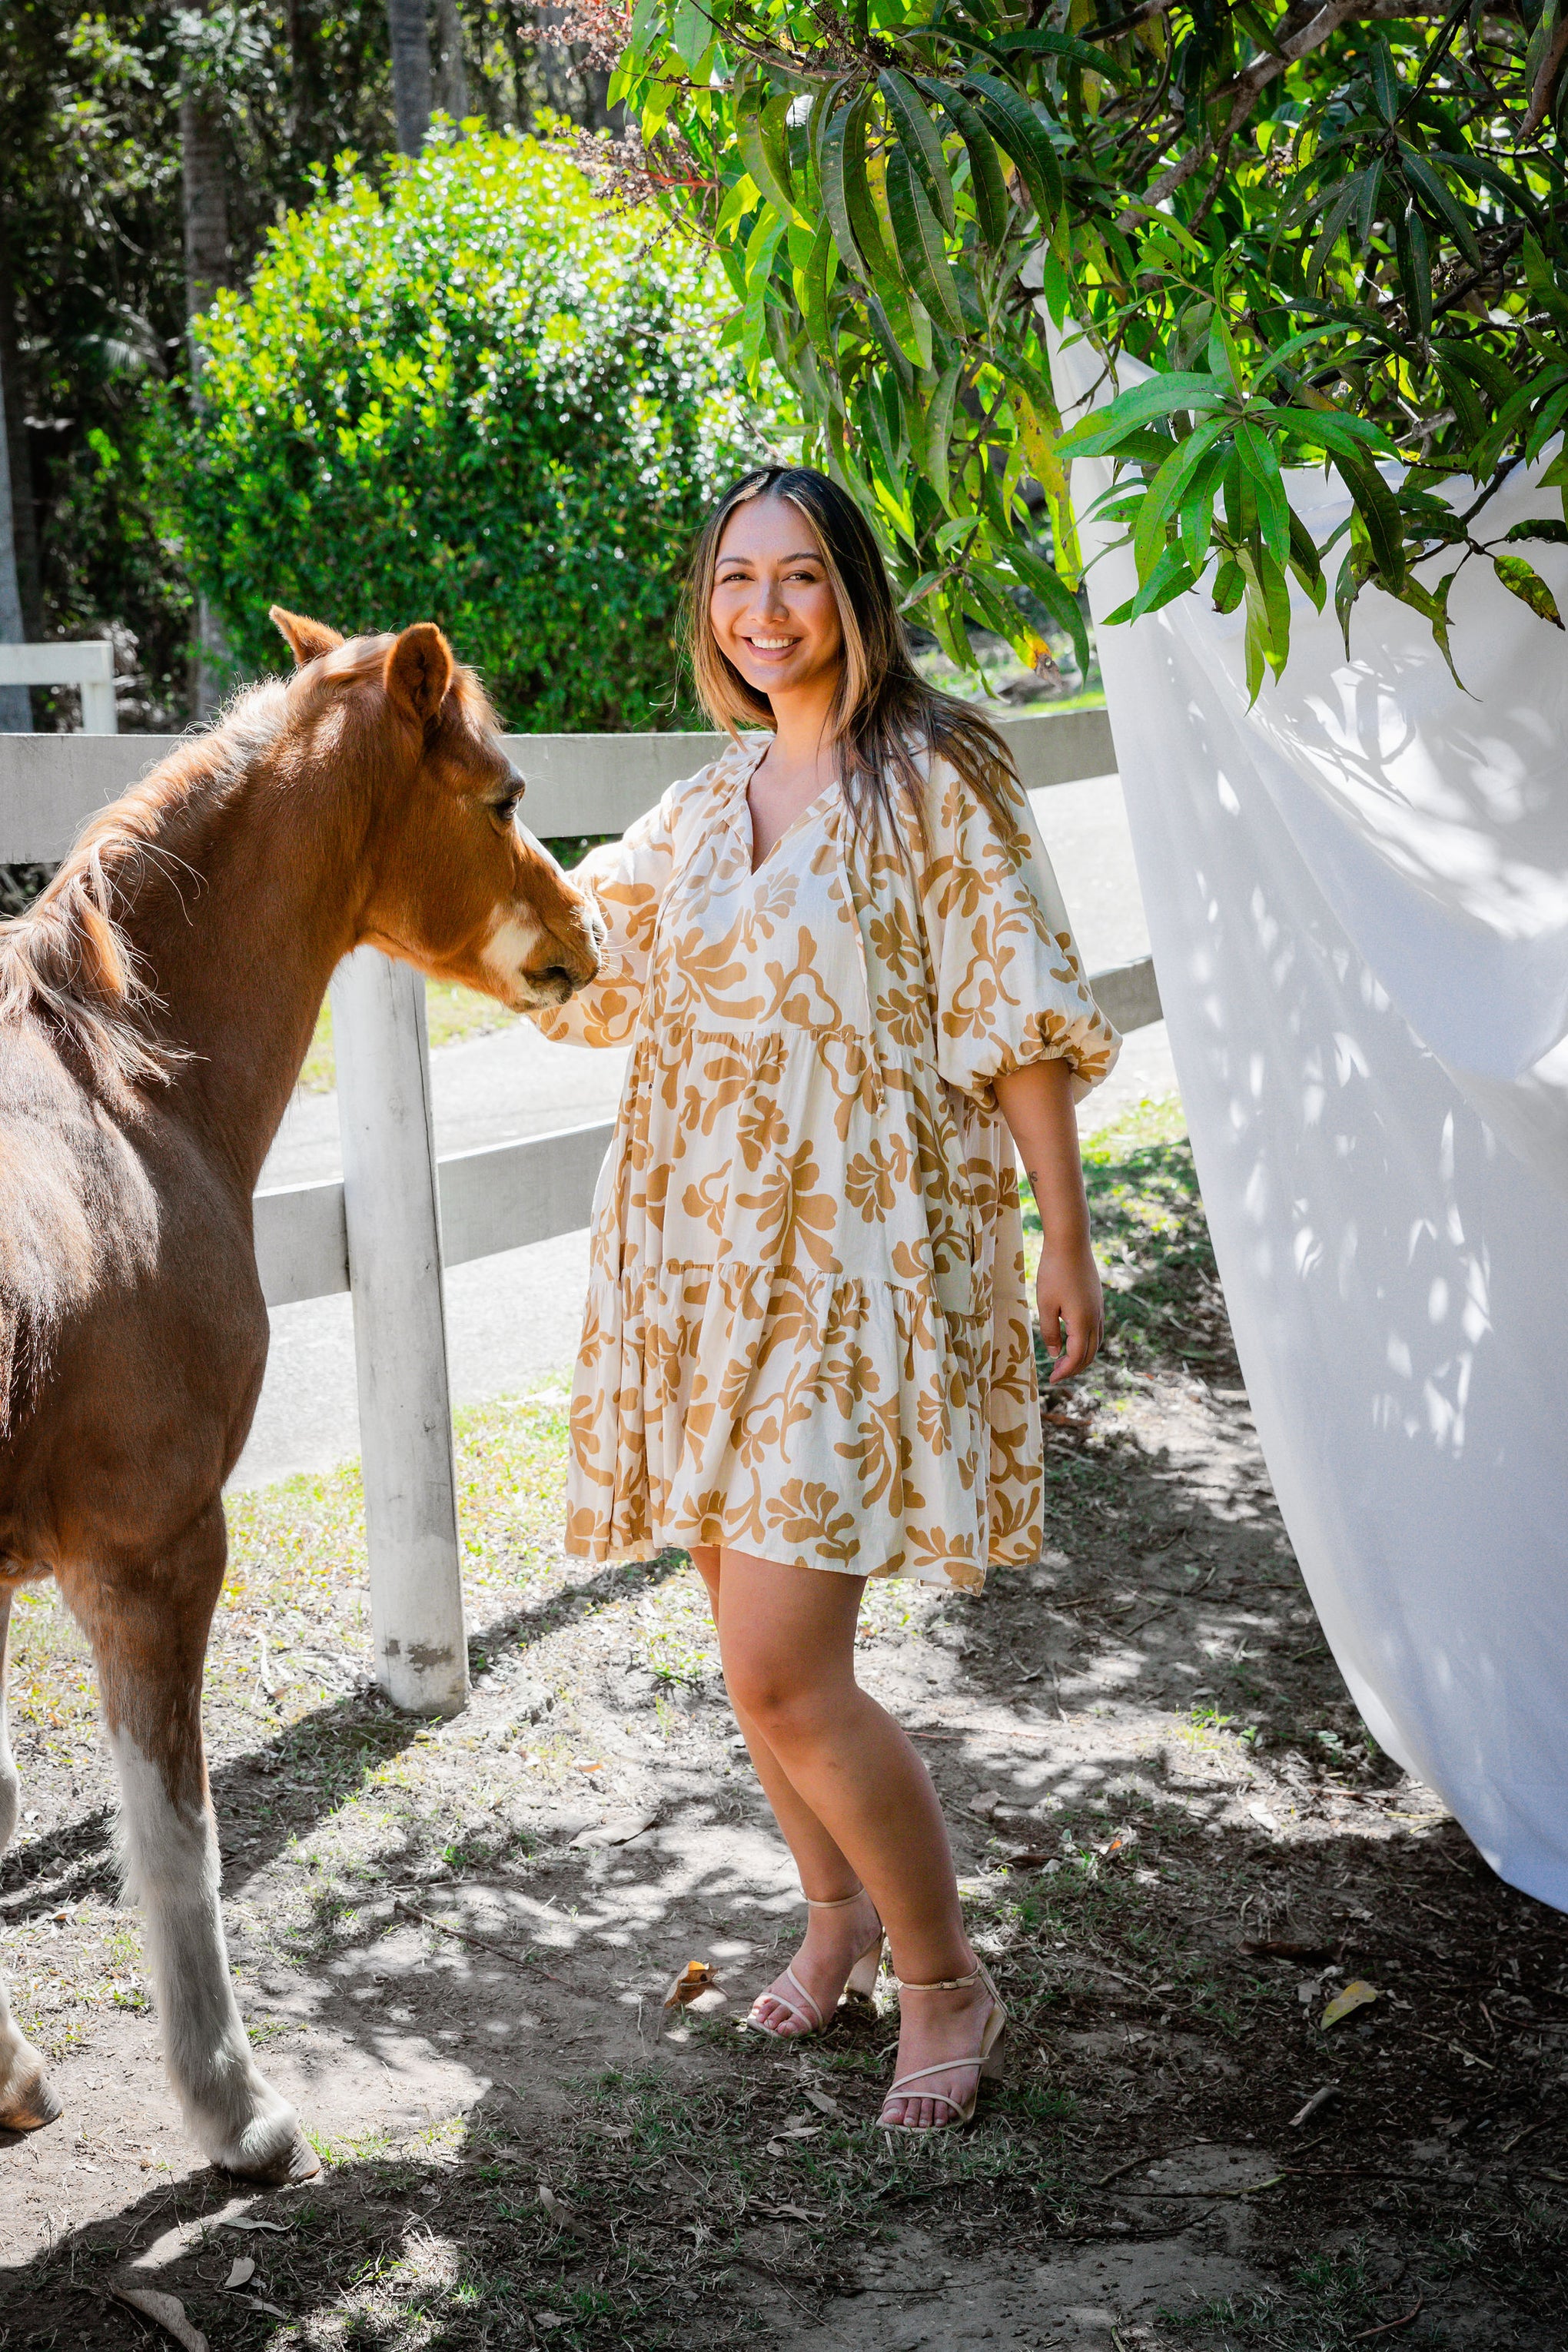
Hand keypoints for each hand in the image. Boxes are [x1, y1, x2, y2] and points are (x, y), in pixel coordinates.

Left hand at [1036, 1238, 1102, 1384]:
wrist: (1071, 1243)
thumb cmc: (1054, 1272)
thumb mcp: (1046, 1304)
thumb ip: (1050, 1332)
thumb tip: (1054, 1354)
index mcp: (1082, 1322)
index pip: (1077, 1357)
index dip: (1065, 1371)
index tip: (1052, 1379)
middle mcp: (1095, 1318)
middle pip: (1090, 1354)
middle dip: (1074, 1368)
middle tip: (1056, 1374)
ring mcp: (1099, 1309)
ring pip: (1096, 1343)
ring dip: (1082, 1356)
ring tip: (1064, 1361)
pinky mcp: (1098, 1301)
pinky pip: (1097, 1330)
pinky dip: (1087, 1342)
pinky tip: (1074, 1340)